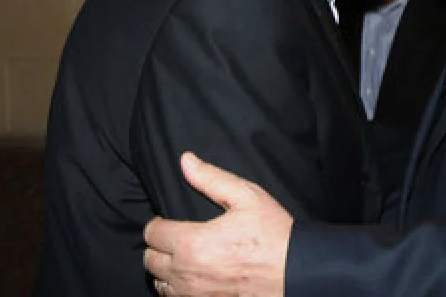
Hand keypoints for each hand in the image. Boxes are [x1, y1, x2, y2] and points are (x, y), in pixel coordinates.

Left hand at [144, 152, 292, 295]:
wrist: (295, 273)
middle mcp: (187, 273)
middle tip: (176, 238)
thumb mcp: (247, 197)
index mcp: (193, 243)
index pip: (152, 233)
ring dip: (166, 269)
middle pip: (150, 260)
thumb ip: (211, 178)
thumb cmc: (273, 235)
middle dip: (159, 246)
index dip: (159, 223)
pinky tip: (192, 277)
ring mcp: (194, 295)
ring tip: (183, 258)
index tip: (169, 221)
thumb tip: (186, 161)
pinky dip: (178, 288)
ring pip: (159, 282)